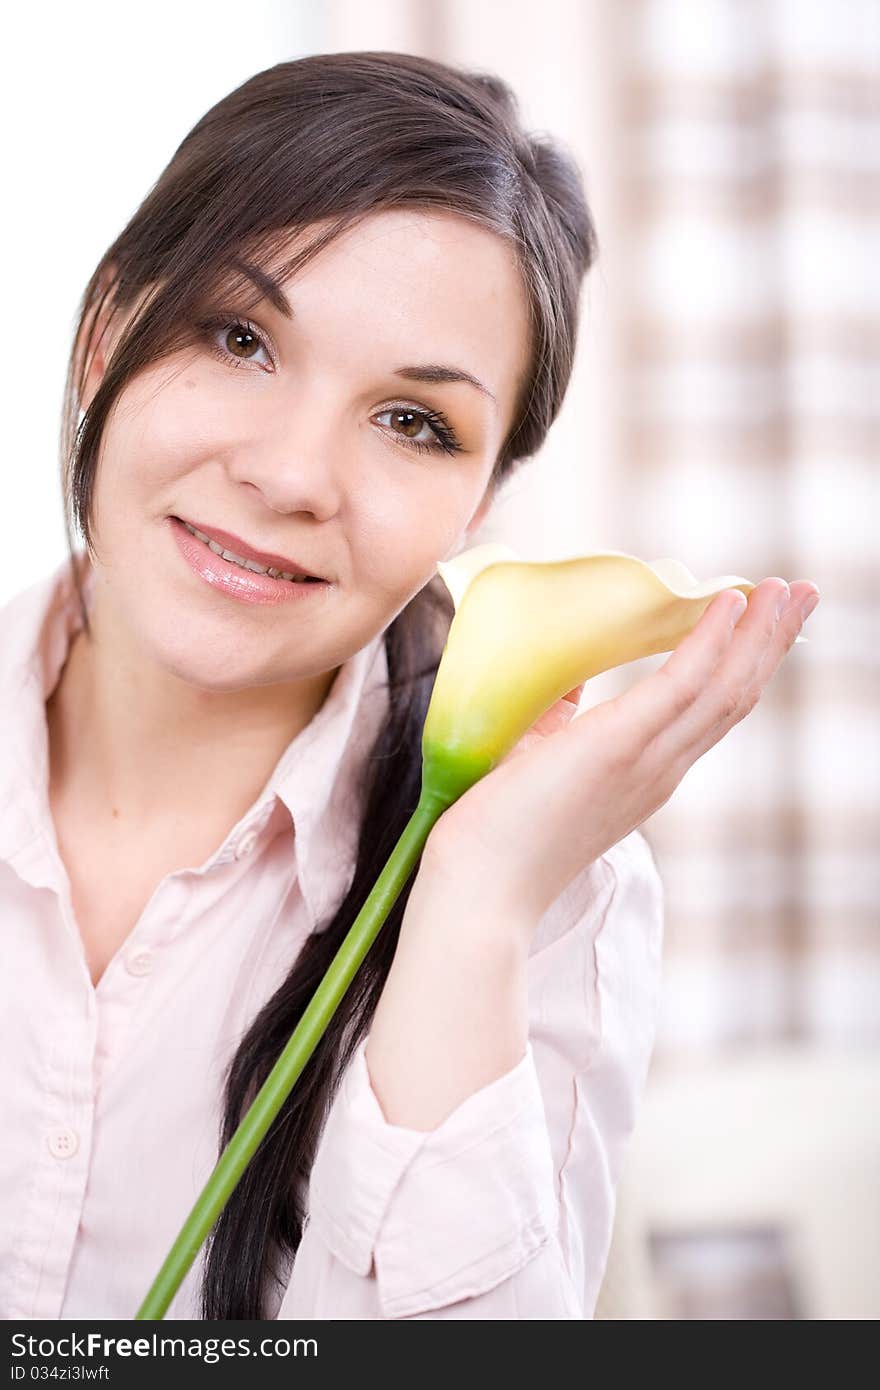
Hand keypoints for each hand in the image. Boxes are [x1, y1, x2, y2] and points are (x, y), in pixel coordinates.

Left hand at [421, 577, 819, 921]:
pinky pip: (681, 685)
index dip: (740, 665)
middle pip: (734, 696)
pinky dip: (710, 641)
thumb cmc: (497, 831)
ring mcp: (645, 762)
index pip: (708, 714)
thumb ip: (559, 720)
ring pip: (724, 688)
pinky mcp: (618, 747)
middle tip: (804, 593)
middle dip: (770, 641)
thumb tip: (564, 677)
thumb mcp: (536, 758)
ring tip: (786, 587)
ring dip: (759, 633)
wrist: (480, 889)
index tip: (763, 622)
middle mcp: (660, 771)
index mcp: (646, 776)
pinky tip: (727, 603)